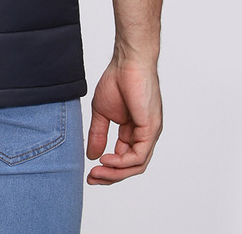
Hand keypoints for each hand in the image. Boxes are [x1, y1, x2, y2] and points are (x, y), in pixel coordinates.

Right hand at [85, 56, 162, 184]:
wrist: (128, 61)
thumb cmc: (118, 79)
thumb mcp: (101, 112)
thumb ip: (98, 134)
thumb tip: (92, 155)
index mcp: (134, 131)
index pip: (124, 158)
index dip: (107, 169)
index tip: (90, 173)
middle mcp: (144, 135)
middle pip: (131, 166)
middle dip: (111, 176)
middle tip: (92, 179)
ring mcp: (149, 133)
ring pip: (136, 165)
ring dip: (115, 172)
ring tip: (97, 171)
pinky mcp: (151, 129)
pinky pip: (139, 155)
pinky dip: (122, 162)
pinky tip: (107, 159)